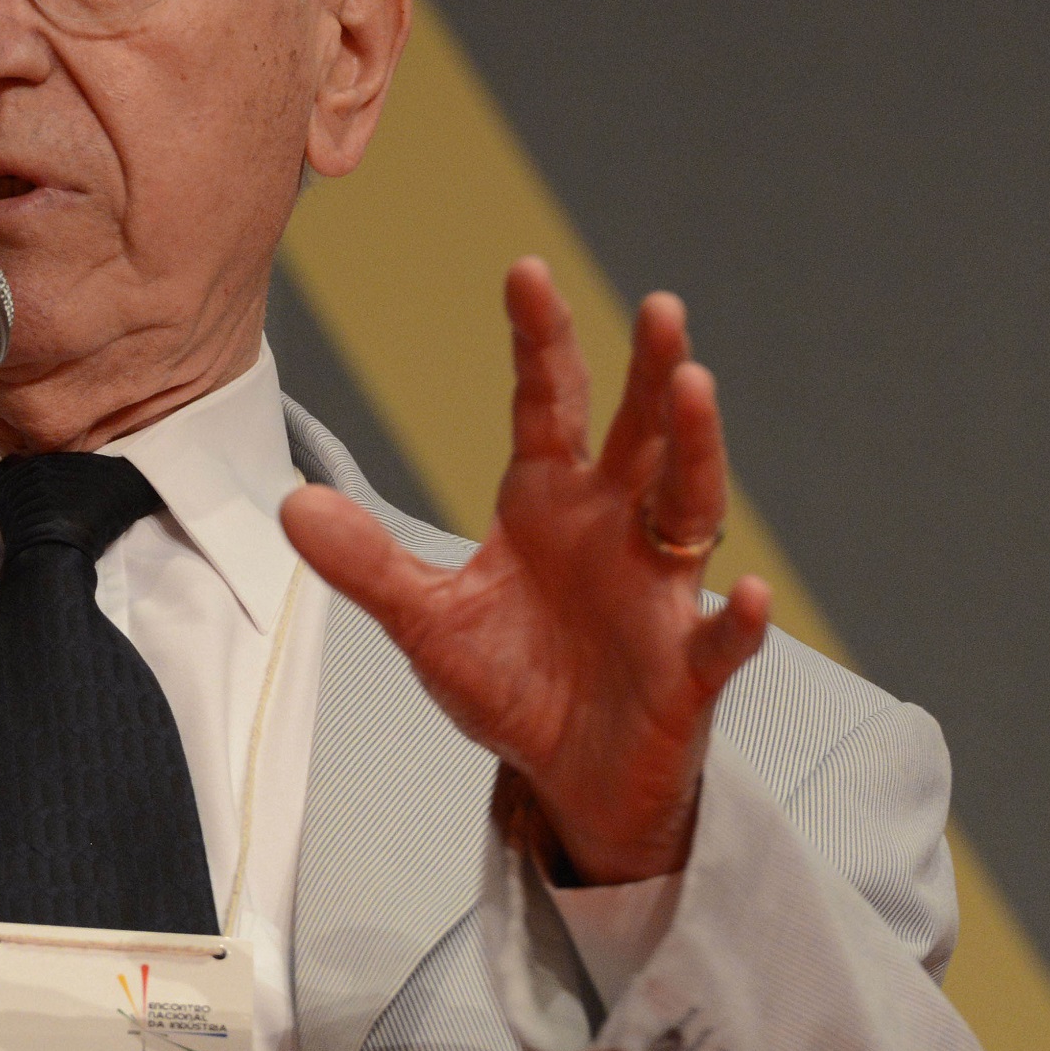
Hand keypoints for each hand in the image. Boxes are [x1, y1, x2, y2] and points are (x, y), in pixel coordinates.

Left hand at [281, 259, 771, 883]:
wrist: (566, 779)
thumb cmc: (513, 685)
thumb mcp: (427, 624)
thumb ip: (368, 566)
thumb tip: (293, 506)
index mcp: (548, 504)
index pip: (548, 404)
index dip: (540, 340)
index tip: (526, 271)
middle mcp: (614, 529)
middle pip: (640, 434)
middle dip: (650, 372)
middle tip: (659, 309)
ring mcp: (659, 593)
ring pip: (690, 507)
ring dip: (696, 450)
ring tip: (697, 390)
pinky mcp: (687, 668)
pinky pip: (721, 640)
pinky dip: (741, 621)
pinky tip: (756, 594)